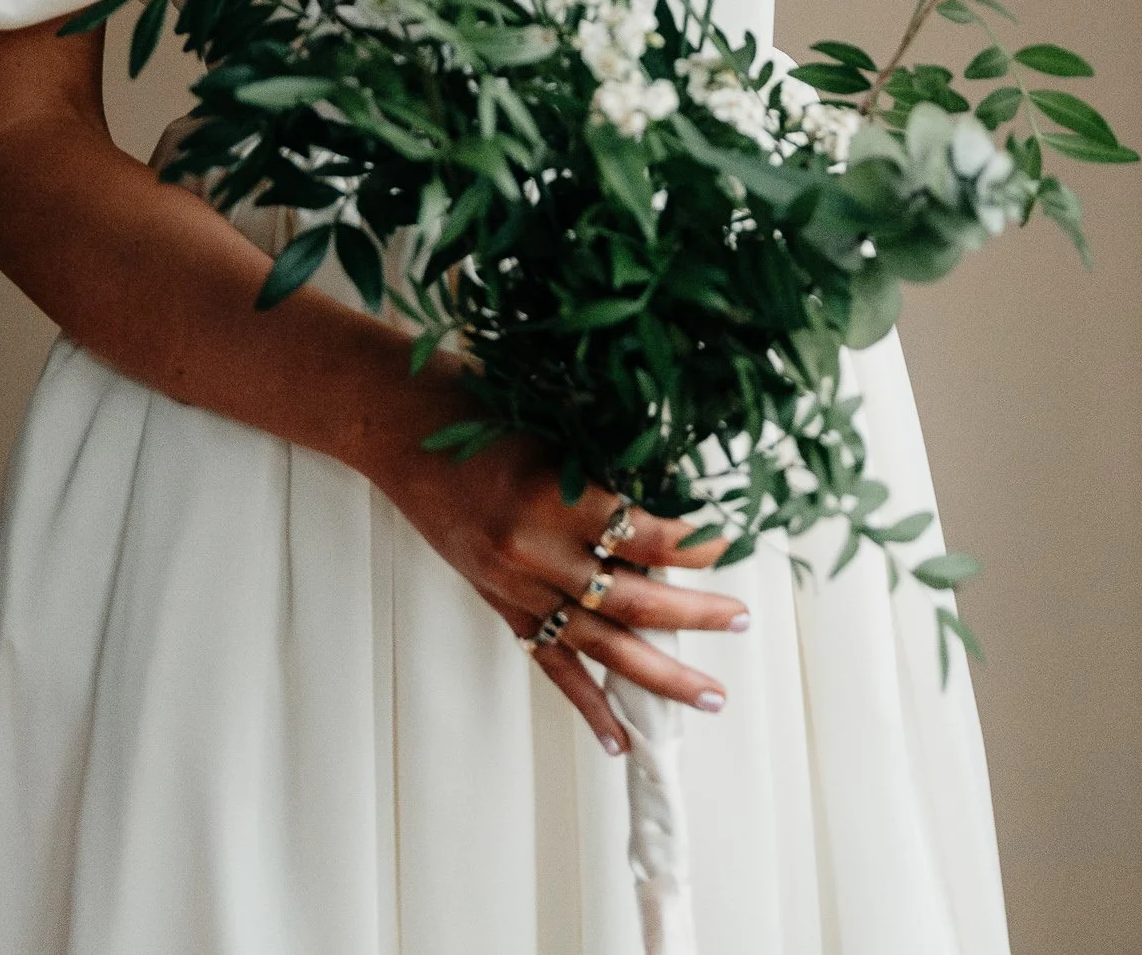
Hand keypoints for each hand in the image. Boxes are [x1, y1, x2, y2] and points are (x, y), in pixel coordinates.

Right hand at [366, 360, 748, 754]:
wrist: (400, 426)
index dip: (693, 545)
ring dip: (659, 674)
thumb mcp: (553, 425)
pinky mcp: (497, 602)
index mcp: (552, 495)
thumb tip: (674, 505)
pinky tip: (620, 739)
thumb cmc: (479, 403)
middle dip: (695, 615)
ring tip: (708, 696)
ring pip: (600, 644)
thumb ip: (605, 469)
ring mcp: (513, 585)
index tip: (730, 543)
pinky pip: (550, 663)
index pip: (643, 536)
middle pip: (631, 600)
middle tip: (741, 619)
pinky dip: (587, 703)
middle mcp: (534, 551)